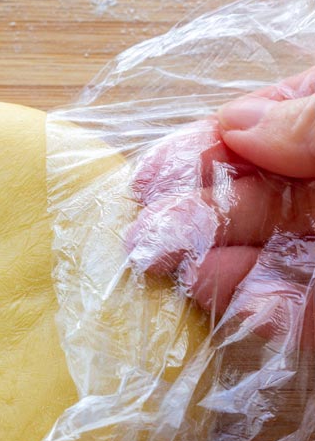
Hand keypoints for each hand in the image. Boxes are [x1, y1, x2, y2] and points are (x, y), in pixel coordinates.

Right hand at [127, 67, 314, 339]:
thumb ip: (313, 125)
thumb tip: (236, 124)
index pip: (263, 125)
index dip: (207, 149)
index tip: (152, 174)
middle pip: (257, 198)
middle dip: (197, 216)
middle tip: (143, 238)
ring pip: (273, 257)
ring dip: (222, 270)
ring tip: (183, 276)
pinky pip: (307, 314)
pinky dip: (276, 315)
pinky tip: (248, 309)